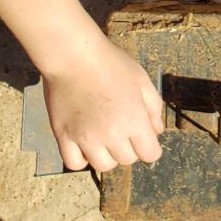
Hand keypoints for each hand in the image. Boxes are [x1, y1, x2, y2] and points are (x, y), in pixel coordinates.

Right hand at [43, 34, 164, 172]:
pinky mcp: (64, 137)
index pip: (151, 154)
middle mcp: (112, 134)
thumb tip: (156, 131)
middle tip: (121, 126)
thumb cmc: (111, 63)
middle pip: (127, 160)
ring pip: (103, 166)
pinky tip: (84, 142)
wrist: (75, 55)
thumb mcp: (141, 79)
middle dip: (129, 147)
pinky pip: (75, 163)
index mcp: (134, 120)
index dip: (150, 146)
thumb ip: (154, 107)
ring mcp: (86, 139)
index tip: (143, 136)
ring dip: (107, 154)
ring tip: (103, 134)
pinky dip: (82, 158)